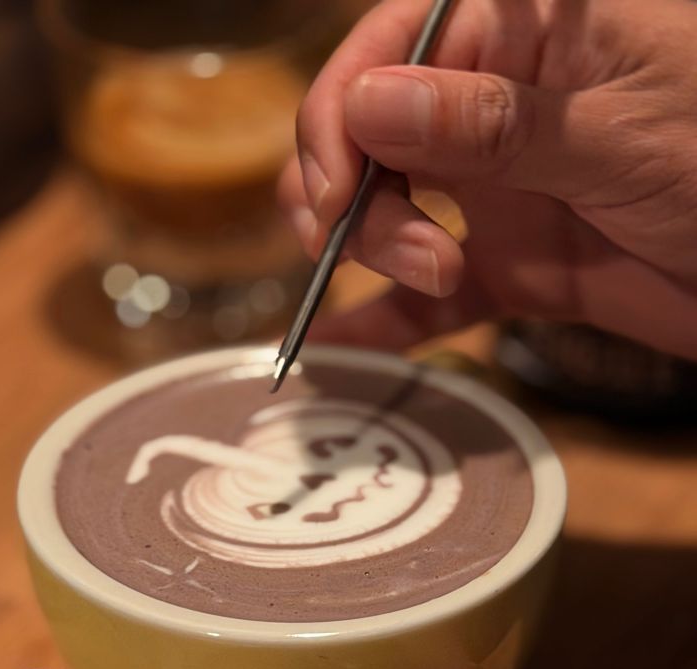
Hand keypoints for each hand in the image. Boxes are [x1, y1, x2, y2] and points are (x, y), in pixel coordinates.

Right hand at [281, 0, 696, 359]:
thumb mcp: (621, 134)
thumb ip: (494, 124)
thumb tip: (368, 105)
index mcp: (521, 37)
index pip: (387, 50)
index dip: (339, 119)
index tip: (335, 195)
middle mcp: (492, 111)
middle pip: (368, 136)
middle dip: (360, 196)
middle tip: (411, 251)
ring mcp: (496, 193)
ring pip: (384, 211)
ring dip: (376, 251)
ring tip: (438, 280)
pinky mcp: (508, 268)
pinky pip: (425, 297)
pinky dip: (382, 322)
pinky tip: (335, 344)